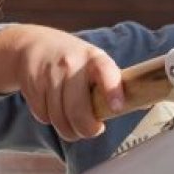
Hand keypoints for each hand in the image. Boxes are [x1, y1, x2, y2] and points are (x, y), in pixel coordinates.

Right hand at [0, 24, 123, 140]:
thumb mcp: (95, 62)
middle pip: (78, 110)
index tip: (117, 108)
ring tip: (72, 124)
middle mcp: (71, 64)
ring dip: (67, 129)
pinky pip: (43, 115)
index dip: (112, 91)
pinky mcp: (32, 84)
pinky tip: (53, 108)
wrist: (33, 43)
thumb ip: (112, 83)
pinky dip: (49, 119)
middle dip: (86, 130)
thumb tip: (141, 103)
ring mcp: (49, 74)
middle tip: (91, 130)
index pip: (106, 73)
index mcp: (94, 59)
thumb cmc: (74, 60)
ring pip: (59, 118)